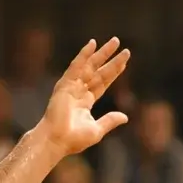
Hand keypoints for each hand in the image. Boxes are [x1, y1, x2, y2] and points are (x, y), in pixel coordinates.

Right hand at [35, 38, 130, 156]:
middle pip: (99, 71)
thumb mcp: (97, 130)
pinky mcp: (65, 84)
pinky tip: (92, 44)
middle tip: (123, 47)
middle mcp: (79, 91)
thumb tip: (125, 117)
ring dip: (102, 53)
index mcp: (86, 101)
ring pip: (90, 66)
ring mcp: (71, 86)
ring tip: (115, 42)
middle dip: (110, 59)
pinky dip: (84, 55)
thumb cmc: (74, 140)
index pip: (103, 82)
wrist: (57, 140)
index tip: (124, 62)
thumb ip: (110, 121)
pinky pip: (76, 66)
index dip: (113, 72)